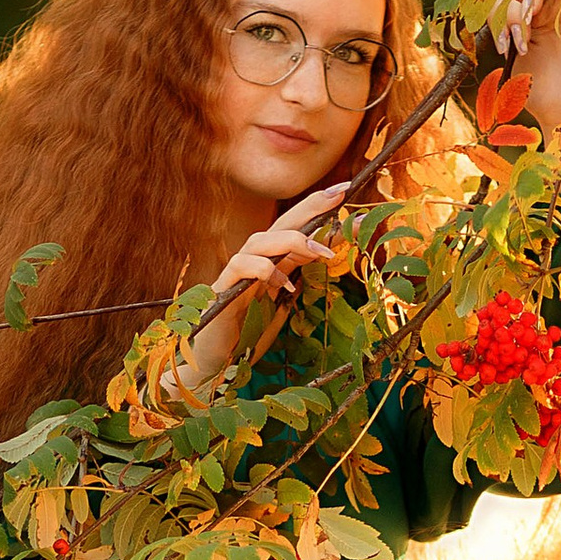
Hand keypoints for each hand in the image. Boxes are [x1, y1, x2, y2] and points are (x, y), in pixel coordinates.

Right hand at [174, 182, 350, 400]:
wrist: (214, 364)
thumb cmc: (244, 337)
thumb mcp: (279, 306)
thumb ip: (293, 280)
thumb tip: (317, 256)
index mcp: (269, 265)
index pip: (296, 231)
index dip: (319, 213)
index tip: (346, 196)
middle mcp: (253, 262)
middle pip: (280, 224)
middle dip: (310, 207)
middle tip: (339, 195)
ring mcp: (236, 274)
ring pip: (260, 240)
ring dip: (293, 241)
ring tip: (322, 252)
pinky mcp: (222, 289)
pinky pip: (241, 266)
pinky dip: (264, 270)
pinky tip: (283, 284)